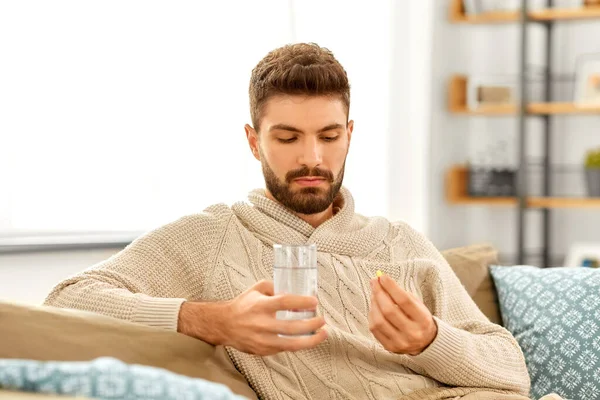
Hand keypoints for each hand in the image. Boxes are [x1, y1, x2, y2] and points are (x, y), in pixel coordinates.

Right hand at [178, 280, 326, 355]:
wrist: (224, 325)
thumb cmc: (243, 305)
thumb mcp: (256, 289)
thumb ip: (275, 287)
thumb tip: (294, 291)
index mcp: (261, 306)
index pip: (285, 303)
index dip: (302, 302)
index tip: (314, 301)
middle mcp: (262, 324)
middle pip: (292, 327)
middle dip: (312, 324)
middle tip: (323, 320)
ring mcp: (262, 340)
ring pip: (292, 344)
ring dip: (311, 340)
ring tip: (323, 334)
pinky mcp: (263, 351)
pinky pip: (285, 349)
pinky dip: (298, 344)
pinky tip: (307, 339)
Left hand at [368, 275, 436, 355]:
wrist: (426, 342)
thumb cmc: (419, 318)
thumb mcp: (417, 304)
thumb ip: (400, 294)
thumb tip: (380, 280)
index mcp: (423, 320)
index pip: (404, 300)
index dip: (391, 287)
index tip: (382, 276)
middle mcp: (412, 333)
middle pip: (389, 310)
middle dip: (379, 293)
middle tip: (374, 282)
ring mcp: (400, 342)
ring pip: (379, 320)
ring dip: (373, 304)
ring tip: (374, 294)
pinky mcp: (390, 347)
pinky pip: (374, 329)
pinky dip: (372, 315)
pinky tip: (374, 308)